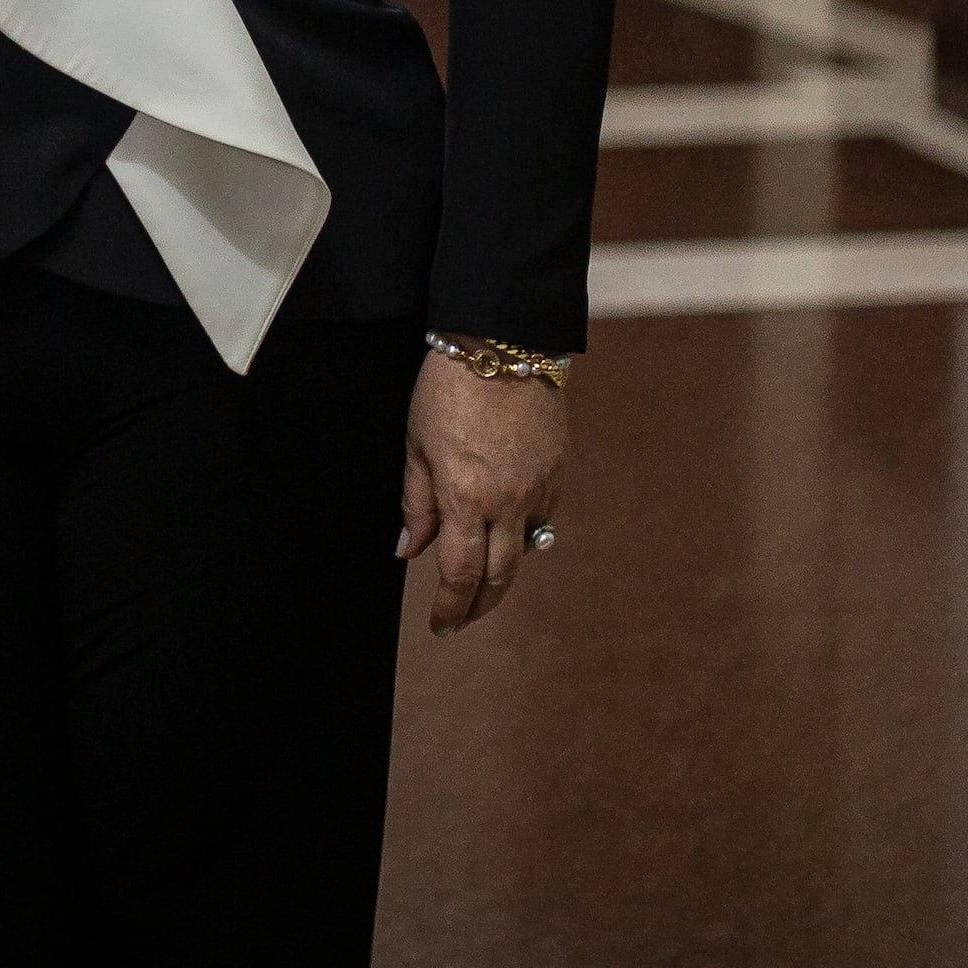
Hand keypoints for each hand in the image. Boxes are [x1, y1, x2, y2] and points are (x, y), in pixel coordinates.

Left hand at [398, 353, 569, 636]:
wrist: (501, 341)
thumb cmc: (446, 388)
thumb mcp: (416, 444)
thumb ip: (415, 503)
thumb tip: (409, 549)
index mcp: (465, 496)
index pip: (460, 574)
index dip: (451, 608)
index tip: (440, 626)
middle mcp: (507, 501)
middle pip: (499, 576)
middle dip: (479, 605)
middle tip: (462, 619)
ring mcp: (538, 488)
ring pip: (525, 552)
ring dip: (503, 576)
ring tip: (482, 587)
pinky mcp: (557, 472)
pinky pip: (543, 519)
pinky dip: (524, 537)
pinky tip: (507, 538)